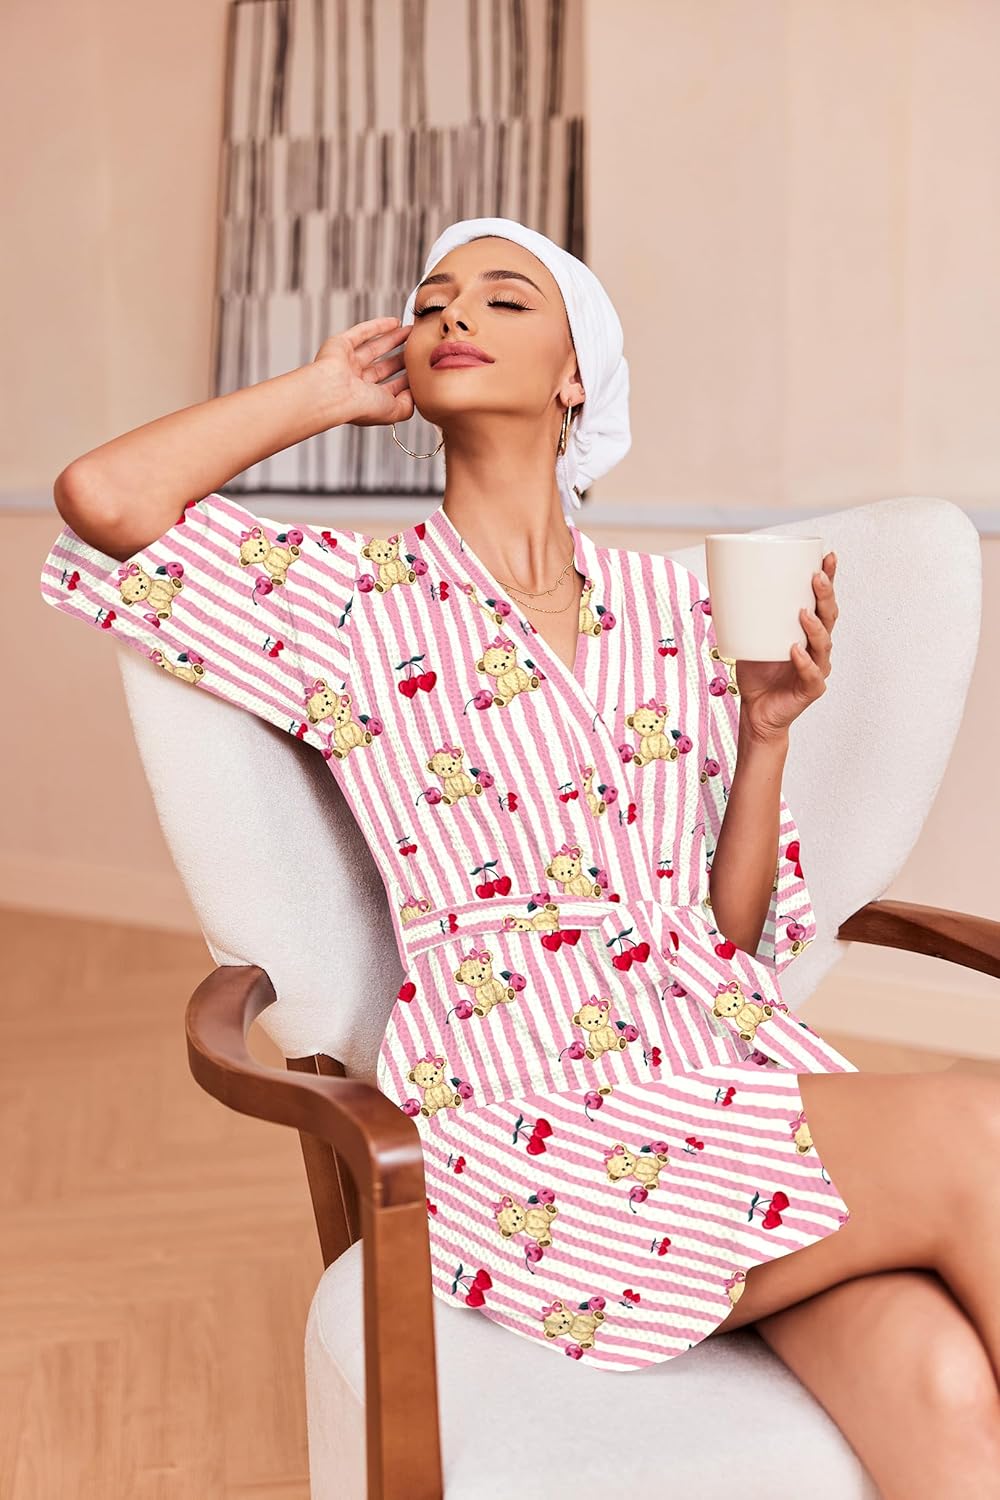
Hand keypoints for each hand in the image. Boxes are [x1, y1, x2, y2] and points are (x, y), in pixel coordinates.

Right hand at [311, 316, 414, 427]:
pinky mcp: (340, 345)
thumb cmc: (360, 406)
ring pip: (374, 347)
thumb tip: (414, 395)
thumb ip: (408, 405)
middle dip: (400, 358)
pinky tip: (393, 322)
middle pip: (383, 367)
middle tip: (416, 348)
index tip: (420, 371)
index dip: (406, 380)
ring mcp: (348, 363)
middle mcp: (356, 382)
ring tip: (410, 331)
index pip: (390, 388)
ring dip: (393, 339)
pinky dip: (378, 326)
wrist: (335, 393)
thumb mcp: (394, 411)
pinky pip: (361, 332)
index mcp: (367, 400)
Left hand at [730, 552, 838, 742]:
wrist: (756, 710)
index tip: (827, 556)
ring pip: (824, 644)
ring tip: (804, 612)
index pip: (822, 601)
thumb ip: (739, 617)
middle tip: (816, 577)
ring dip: (815, 627)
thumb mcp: (746, 638)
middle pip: (829, 617)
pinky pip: (812, 674)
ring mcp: (817, 667)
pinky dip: (804, 662)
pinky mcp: (811, 688)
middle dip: (825, 596)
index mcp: (807, 631)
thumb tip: (716, 592)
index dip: (829, 579)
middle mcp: (817, 646)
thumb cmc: (757, 673)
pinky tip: (796, 650)